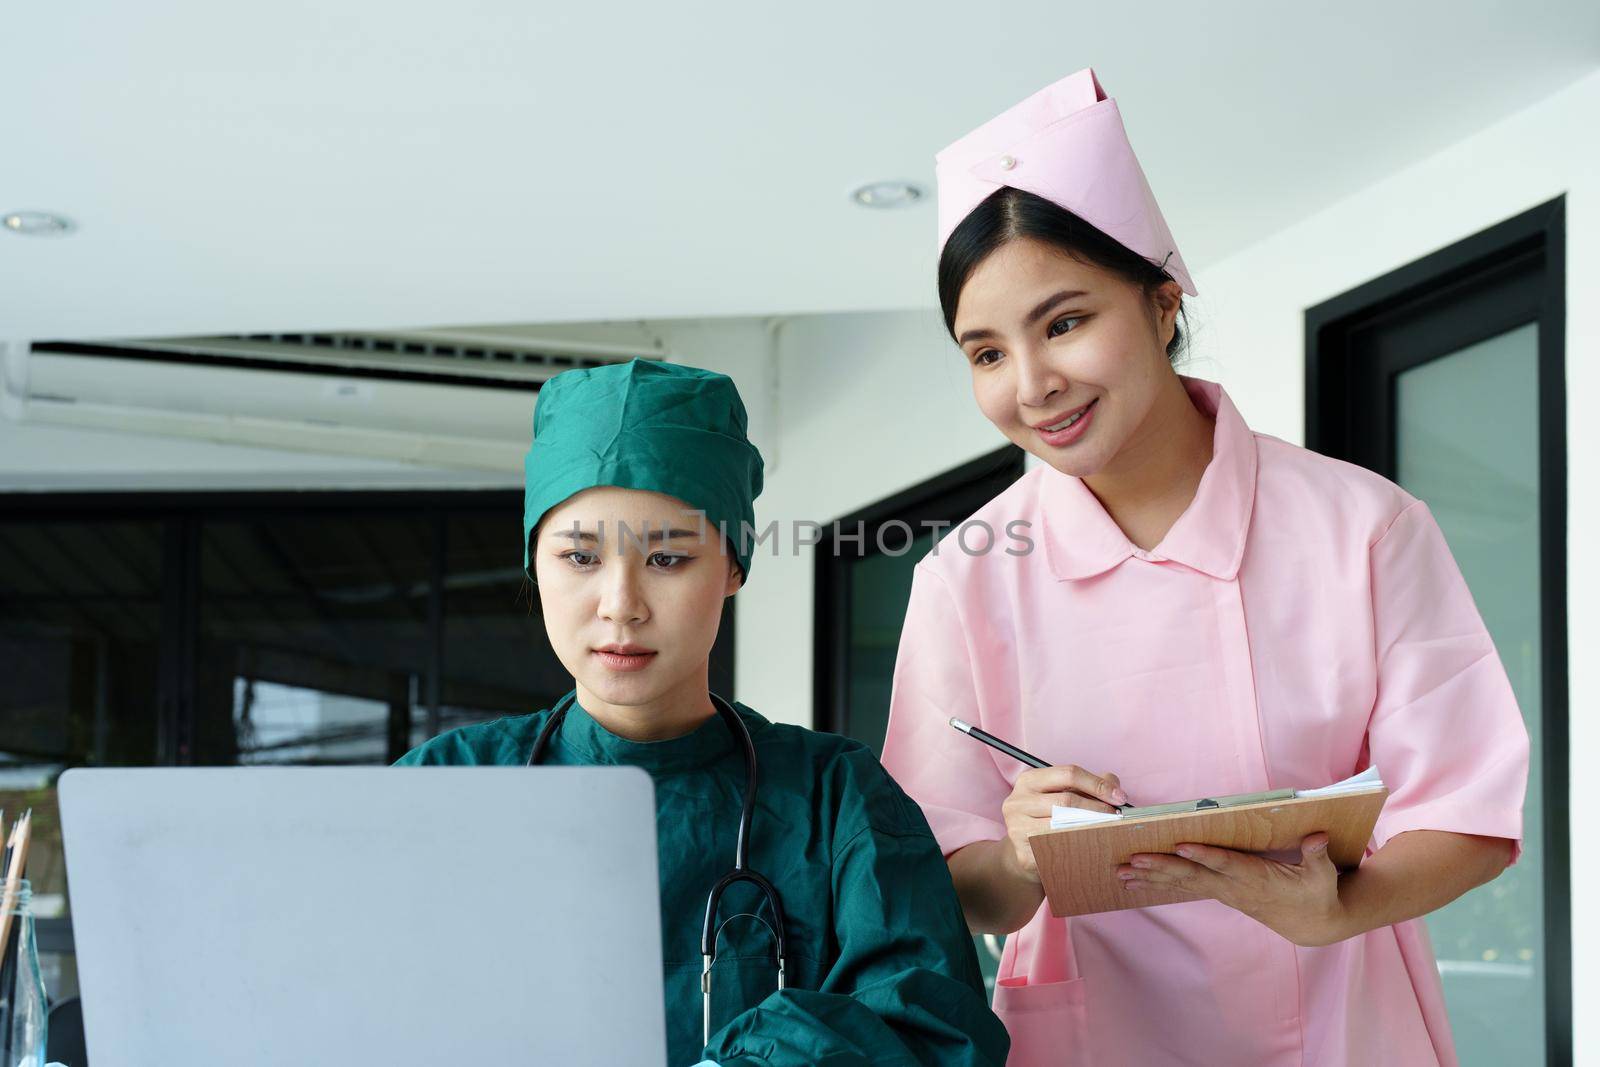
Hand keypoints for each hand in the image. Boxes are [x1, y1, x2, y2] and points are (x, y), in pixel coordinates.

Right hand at [1000, 765, 1127, 883]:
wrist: (1022, 850)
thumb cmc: (1047, 818)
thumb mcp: (1063, 794)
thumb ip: (1089, 786)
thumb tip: (1114, 784)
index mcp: (1029, 781)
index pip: (1068, 774)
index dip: (1097, 784)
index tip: (1119, 798)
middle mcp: (1018, 801)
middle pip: (1066, 801)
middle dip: (1097, 809)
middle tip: (1117, 818)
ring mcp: (1017, 828)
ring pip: (1062, 827)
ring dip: (1090, 829)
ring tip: (1108, 832)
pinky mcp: (1022, 853)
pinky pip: (1057, 850)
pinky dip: (1077, 849)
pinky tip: (1090, 849)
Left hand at [1117, 833, 1349, 946]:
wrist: (1312, 923)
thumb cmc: (1317, 893)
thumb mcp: (1322, 875)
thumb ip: (1317, 855)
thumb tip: (1318, 837)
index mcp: (1256, 878)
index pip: (1226, 864)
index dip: (1204, 856)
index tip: (1181, 846)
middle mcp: (1233, 886)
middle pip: (1193, 875)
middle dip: (1161, 868)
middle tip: (1131, 861)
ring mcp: (1224, 891)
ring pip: (1182, 883)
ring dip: (1150, 877)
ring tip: (1120, 873)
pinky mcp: (1220, 892)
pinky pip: (1184, 886)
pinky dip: (1159, 883)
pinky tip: (1135, 881)